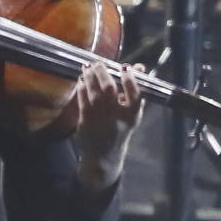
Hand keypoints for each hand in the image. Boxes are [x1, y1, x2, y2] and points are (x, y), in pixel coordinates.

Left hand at [64, 60, 144, 185]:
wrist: (104, 156)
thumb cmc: (120, 129)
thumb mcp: (131, 113)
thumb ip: (134, 91)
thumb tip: (139, 67)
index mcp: (132, 116)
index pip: (134, 93)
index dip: (130, 78)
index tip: (124, 67)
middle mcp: (116, 118)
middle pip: (109, 89)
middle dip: (102, 72)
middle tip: (98, 64)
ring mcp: (99, 120)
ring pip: (93, 92)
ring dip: (89, 76)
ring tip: (88, 67)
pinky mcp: (85, 122)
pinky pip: (82, 99)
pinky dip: (81, 87)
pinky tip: (81, 80)